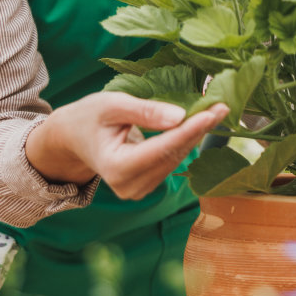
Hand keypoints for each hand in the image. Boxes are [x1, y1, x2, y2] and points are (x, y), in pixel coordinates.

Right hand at [27, 92, 228, 199]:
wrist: (72, 138)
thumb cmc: (89, 116)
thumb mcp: (112, 105)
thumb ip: (145, 111)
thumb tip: (180, 116)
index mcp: (116, 168)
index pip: (161, 148)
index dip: (189, 130)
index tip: (213, 112)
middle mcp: (128, 186)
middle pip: (172, 155)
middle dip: (198, 129)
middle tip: (222, 105)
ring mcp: (138, 190)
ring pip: (175, 159)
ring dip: (195, 135)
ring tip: (214, 110)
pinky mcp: (146, 186)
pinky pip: (171, 161)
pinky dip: (184, 141)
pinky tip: (198, 124)